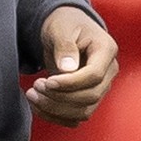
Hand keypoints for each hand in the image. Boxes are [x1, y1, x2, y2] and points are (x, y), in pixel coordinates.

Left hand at [27, 5, 118, 127]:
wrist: (66, 29)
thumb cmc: (64, 24)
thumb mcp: (61, 27)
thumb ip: (65, 46)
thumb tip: (67, 69)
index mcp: (106, 50)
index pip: (94, 75)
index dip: (71, 83)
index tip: (48, 82)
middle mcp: (108, 71)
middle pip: (90, 96)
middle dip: (60, 97)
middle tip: (35, 87)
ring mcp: (100, 87)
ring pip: (84, 111)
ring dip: (56, 109)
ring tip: (32, 95)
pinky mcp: (87, 97)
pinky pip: (76, 116)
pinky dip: (56, 116)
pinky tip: (37, 106)